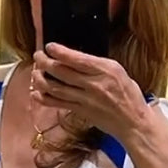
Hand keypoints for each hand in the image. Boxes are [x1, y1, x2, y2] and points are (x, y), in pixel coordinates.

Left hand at [32, 45, 151, 142]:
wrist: (132, 121)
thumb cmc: (127, 94)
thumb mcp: (117, 71)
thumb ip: (97, 65)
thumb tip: (75, 59)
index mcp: (104, 70)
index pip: (77, 59)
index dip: (60, 52)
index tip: (49, 46)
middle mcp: (93, 84)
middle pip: (63, 72)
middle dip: (46, 63)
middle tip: (37, 56)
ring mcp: (85, 99)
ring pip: (58, 88)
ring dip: (42, 81)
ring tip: (35, 73)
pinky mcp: (81, 111)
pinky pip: (59, 104)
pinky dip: (46, 99)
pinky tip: (36, 94)